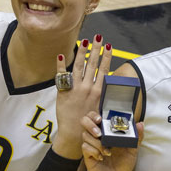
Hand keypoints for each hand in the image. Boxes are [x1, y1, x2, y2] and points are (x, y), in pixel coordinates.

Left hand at [53, 35, 112, 158]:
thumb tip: (106, 82)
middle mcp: (88, 88)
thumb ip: (102, 94)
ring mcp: (75, 89)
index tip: (109, 46)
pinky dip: (61, 65)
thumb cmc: (90, 123)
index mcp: (98, 92)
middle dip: (96, 49)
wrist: (75, 134)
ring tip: (85, 41)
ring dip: (82, 52)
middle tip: (98, 37)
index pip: (104, 69)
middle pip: (92, 64)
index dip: (106, 57)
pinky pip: (61, 76)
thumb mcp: (101, 107)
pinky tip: (60, 55)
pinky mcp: (63, 93)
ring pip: (79, 66)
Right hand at [81, 110, 142, 170]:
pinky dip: (94, 151)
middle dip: (90, 124)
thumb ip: (137, 137)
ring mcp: (91, 145)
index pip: (95, 117)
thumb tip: (140, 124)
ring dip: (96, 142)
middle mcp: (97, 137)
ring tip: (107, 151)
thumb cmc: (123, 164)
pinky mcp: (88, 155)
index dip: (94, 115)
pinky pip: (85, 148)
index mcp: (107, 132)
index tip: (101, 118)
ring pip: (86, 136)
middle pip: (85, 122)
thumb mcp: (133, 150)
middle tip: (99, 133)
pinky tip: (101, 157)